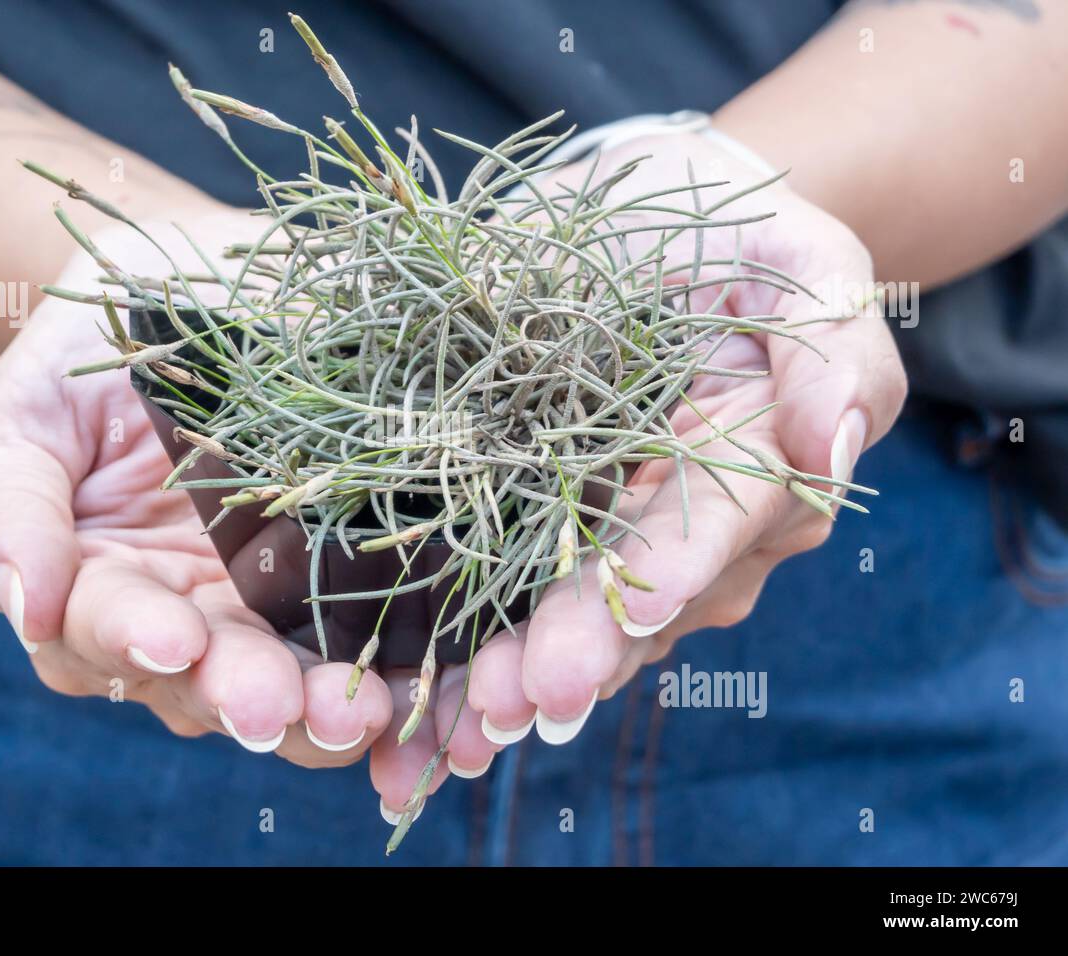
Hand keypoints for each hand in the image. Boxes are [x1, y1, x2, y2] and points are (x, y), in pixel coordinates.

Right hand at [0, 205, 398, 767]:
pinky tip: (419, 688)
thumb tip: (27, 605)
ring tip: (355, 713)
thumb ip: (9, 507)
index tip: (174, 638)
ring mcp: (265, 610)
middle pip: (202, 683)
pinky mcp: (341, 584)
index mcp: (94, 589)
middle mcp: (180, 617)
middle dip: (239, 695)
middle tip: (273, 705)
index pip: (101, 633)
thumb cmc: (90, 354)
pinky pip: (367, 648)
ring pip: (289, 688)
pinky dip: (391, 677)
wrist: (188, 295)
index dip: (131, 640)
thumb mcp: (26, 412)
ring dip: (320, 712)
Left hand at [391, 131, 907, 778]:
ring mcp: (607, 541)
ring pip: (565, 628)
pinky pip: (499, 603)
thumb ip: (832, 344)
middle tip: (506, 705)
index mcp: (756, 473)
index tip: (616, 625)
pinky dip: (459, 657)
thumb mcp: (797, 257)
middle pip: (631, 609)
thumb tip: (833, 443)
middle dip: (569, 660)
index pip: (714, 532)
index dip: (663, 582)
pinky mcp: (529, 530)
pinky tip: (411, 709)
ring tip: (444, 726)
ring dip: (505, 682)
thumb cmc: (727, 231)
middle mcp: (687, 533)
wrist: (640, 226)